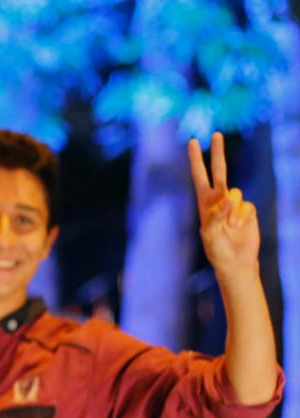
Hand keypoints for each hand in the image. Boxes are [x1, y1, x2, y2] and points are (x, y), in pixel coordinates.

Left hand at [191, 132, 259, 270]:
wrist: (236, 261)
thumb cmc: (217, 249)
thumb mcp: (210, 234)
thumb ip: (216, 215)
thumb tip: (227, 198)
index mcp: (204, 202)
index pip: (199, 176)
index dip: (195, 160)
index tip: (192, 142)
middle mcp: (219, 199)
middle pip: (219, 171)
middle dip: (217, 153)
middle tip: (216, 134)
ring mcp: (234, 203)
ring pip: (235, 193)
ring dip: (232, 210)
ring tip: (229, 226)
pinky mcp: (248, 209)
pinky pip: (246, 206)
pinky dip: (243, 218)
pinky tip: (240, 228)